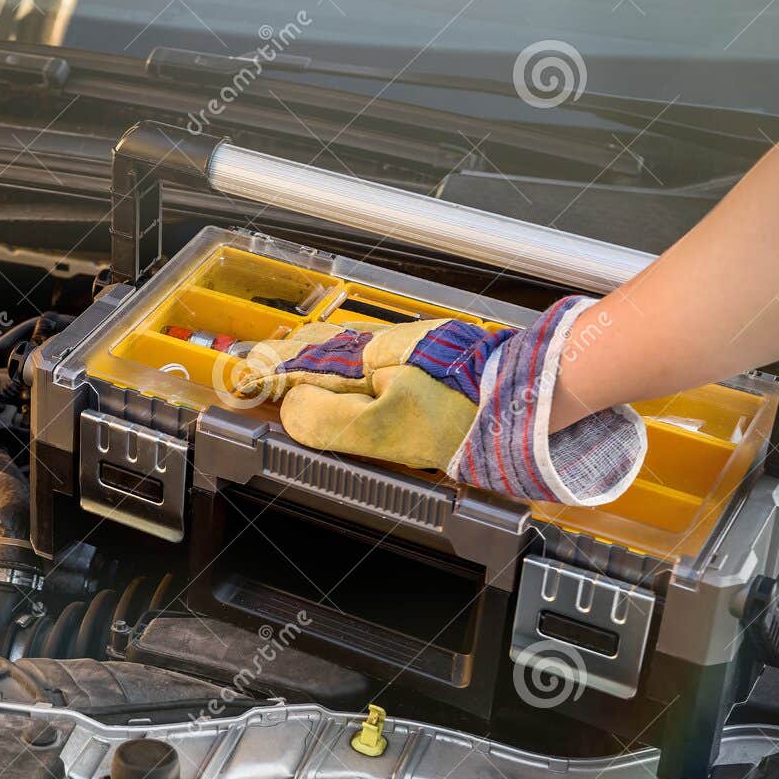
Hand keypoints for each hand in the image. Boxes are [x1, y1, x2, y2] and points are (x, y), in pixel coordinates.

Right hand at [236, 297, 645, 506]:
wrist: (544, 397)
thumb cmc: (475, 415)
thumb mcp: (389, 428)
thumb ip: (330, 420)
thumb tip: (289, 410)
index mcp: (366, 361)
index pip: (297, 366)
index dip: (261, 377)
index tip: (234, 386)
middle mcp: (386, 350)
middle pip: (317, 351)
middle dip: (279, 360)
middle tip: (247, 372)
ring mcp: (412, 354)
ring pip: (345, 353)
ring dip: (309, 358)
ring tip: (283, 366)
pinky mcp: (435, 364)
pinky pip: (372, 359)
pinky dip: (343, 363)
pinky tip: (347, 373)